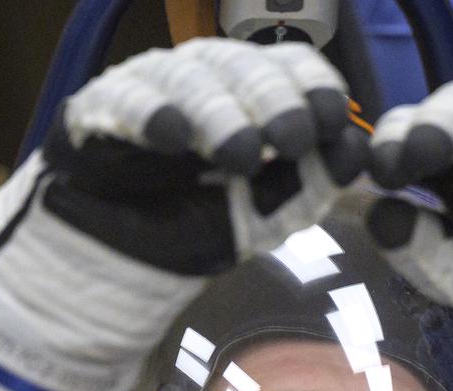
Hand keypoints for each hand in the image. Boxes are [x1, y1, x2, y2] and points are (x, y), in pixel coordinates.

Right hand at [0, 39, 367, 390]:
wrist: (118, 262)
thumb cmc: (195, 227)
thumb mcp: (265, 216)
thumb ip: (308, 186)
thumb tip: (354, 152)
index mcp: (249, 95)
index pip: (288, 68)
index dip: (312, 87)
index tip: (330, 120)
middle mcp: (202, 81)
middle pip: (241, 65)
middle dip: (272, 99)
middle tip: (292, 136)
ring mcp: (149, 89)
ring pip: (188, 77)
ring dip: (219, 112)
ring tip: (241, 152)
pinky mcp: (98, 110)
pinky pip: (123, 100)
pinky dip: (148, 113)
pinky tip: (171, 136)